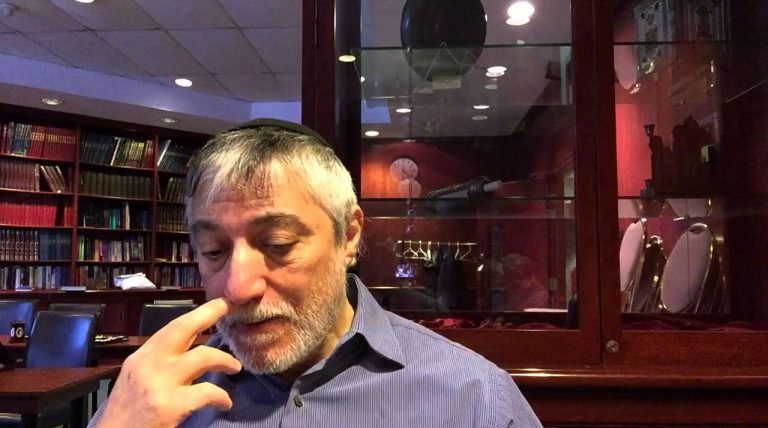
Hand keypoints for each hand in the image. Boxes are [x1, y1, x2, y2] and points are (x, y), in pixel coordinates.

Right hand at [96, 298, 241, 427]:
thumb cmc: (125, 416)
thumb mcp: (136, 382)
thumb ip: (157, 366)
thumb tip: (186, 353)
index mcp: (140, 359)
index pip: (170, 329)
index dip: (195, 315)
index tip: (215, 305)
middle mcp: (148, 364)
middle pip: (183, 328)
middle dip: (208, 314)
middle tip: (226, 308)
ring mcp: (159, 383)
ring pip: (204, 356)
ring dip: (225, 360)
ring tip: (235, 367)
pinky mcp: (169, 405)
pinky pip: (207, 392)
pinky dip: (222, 396)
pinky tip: (225, 402)